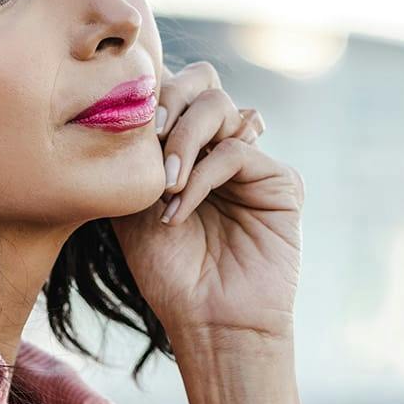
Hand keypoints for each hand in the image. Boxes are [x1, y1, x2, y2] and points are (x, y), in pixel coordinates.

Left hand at [109, 59, 304, 350]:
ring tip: (163, 188)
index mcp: (190, 148)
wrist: (208, 322)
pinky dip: (201, 176)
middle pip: (203, 82)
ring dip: (183, 141)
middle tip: (150, 138)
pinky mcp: (280, 182)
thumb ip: (134, 153)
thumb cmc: (168, 273)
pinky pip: (236, 150)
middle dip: (169, 102)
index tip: (123, 126)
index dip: (151, 95)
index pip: (175, 90)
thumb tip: (125, 101)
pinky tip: (178, 209)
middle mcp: (222, 147)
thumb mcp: (131, 205)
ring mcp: (253, 162)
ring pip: (219, 106)